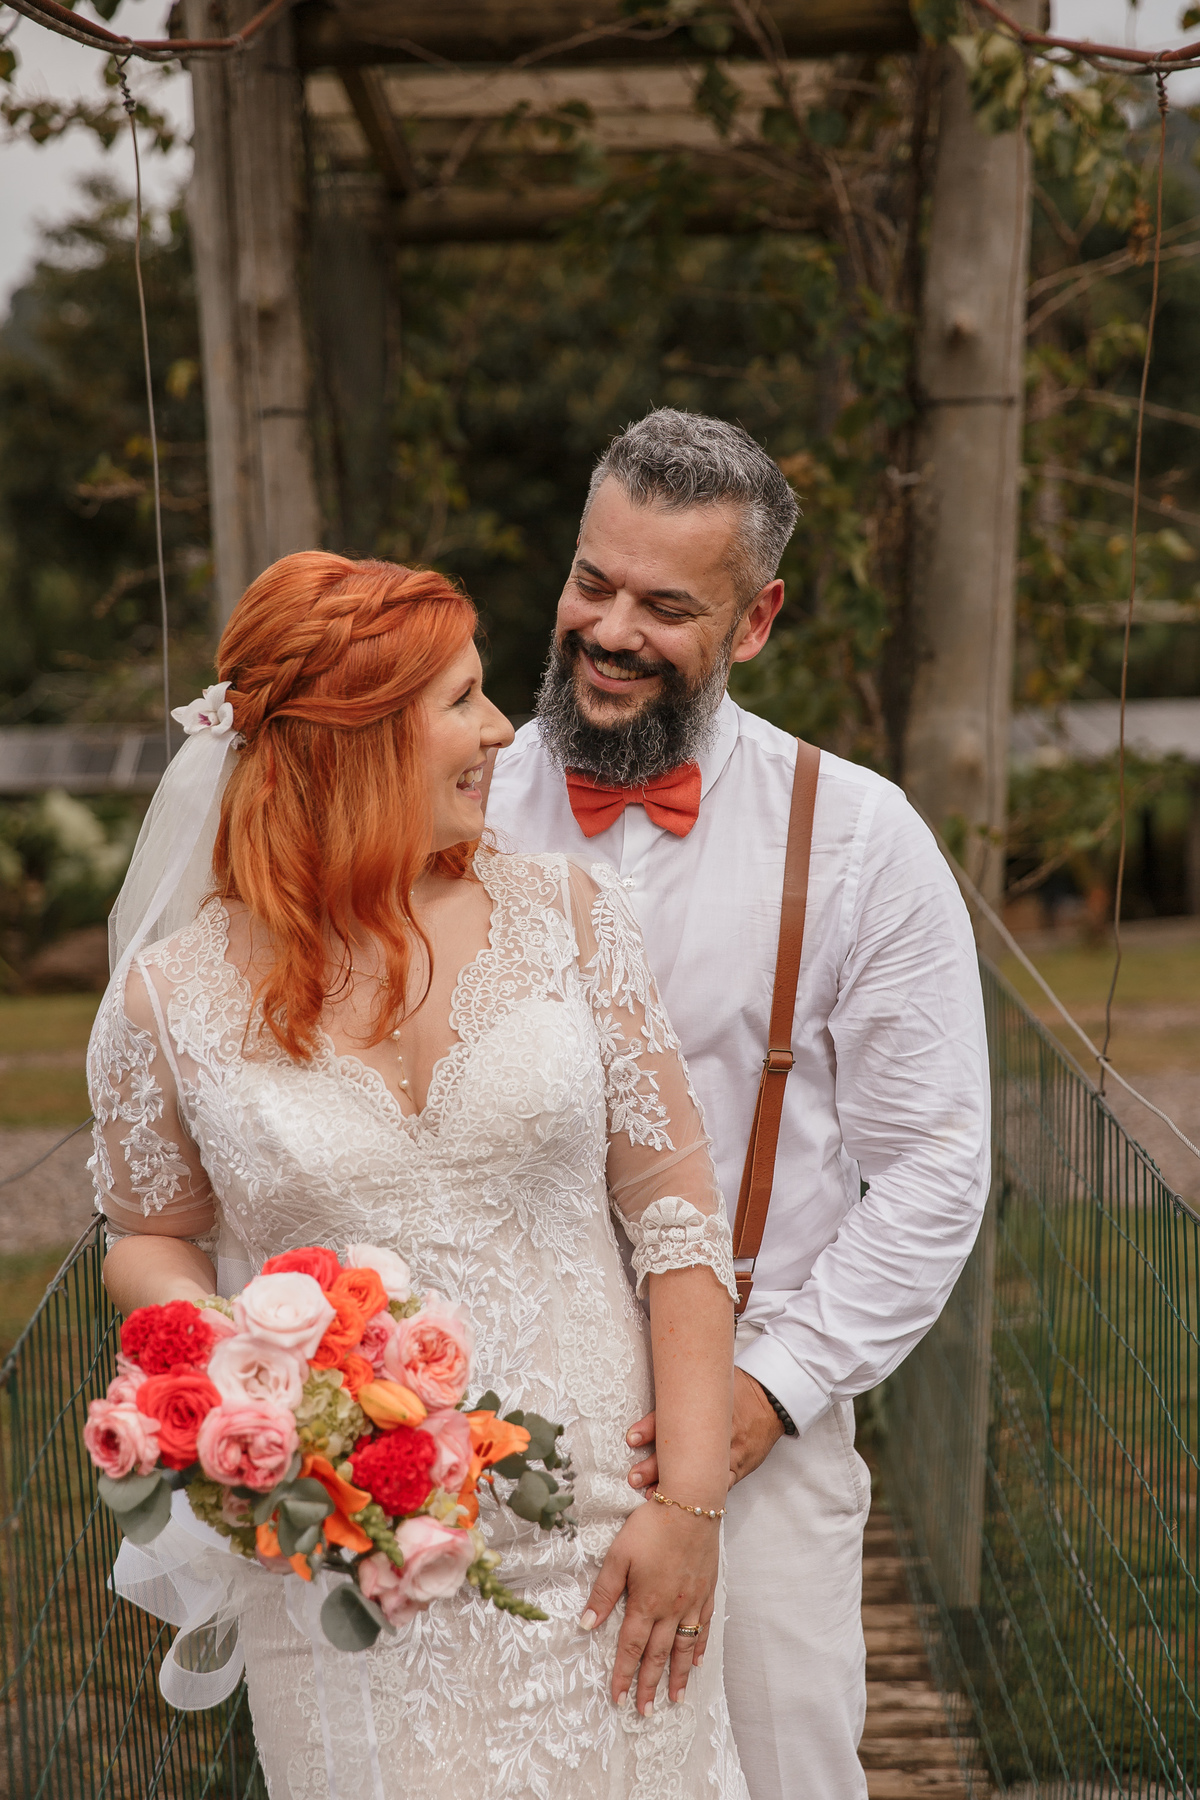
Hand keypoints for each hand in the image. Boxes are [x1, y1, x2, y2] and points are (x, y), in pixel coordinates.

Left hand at [580, 1497, 719, 1713]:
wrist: (693, 1505)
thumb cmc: (652, 1526)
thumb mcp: (619, 1555)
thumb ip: (604, 1593)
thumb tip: (585, 1624)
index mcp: (646, 1603)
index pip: (631, 1648)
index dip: (622, 1674)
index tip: (617, 1698)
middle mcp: (671, 1609)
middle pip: (658, 1656)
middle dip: (649, 1685)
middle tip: (645, 1711)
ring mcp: (692, 1602)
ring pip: (684, 1649)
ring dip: (677, 1676)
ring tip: (673, 1699)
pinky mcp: (707, 1592)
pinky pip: (704, 1628)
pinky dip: (700, 1648)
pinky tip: (698, 1662)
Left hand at [626, 1367, 782, 1493]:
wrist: (770, 1399)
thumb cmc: (737, 1388)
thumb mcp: (713, 1382)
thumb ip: (687, 1391)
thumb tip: (657, 1393)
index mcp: (707, 1406)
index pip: (675, 1416)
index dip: (651, 1427)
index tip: (632, 1438)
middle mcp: (717, 1431)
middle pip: (683, 1449)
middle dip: (656, 1465)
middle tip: (634, 1476)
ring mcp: (729, 1452)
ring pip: (699, 1472)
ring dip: (674, 1486)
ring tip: (651, 1496)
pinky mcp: (738, 1468)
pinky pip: (719, 1486)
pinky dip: (701, 1497)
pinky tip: (684, 1507)